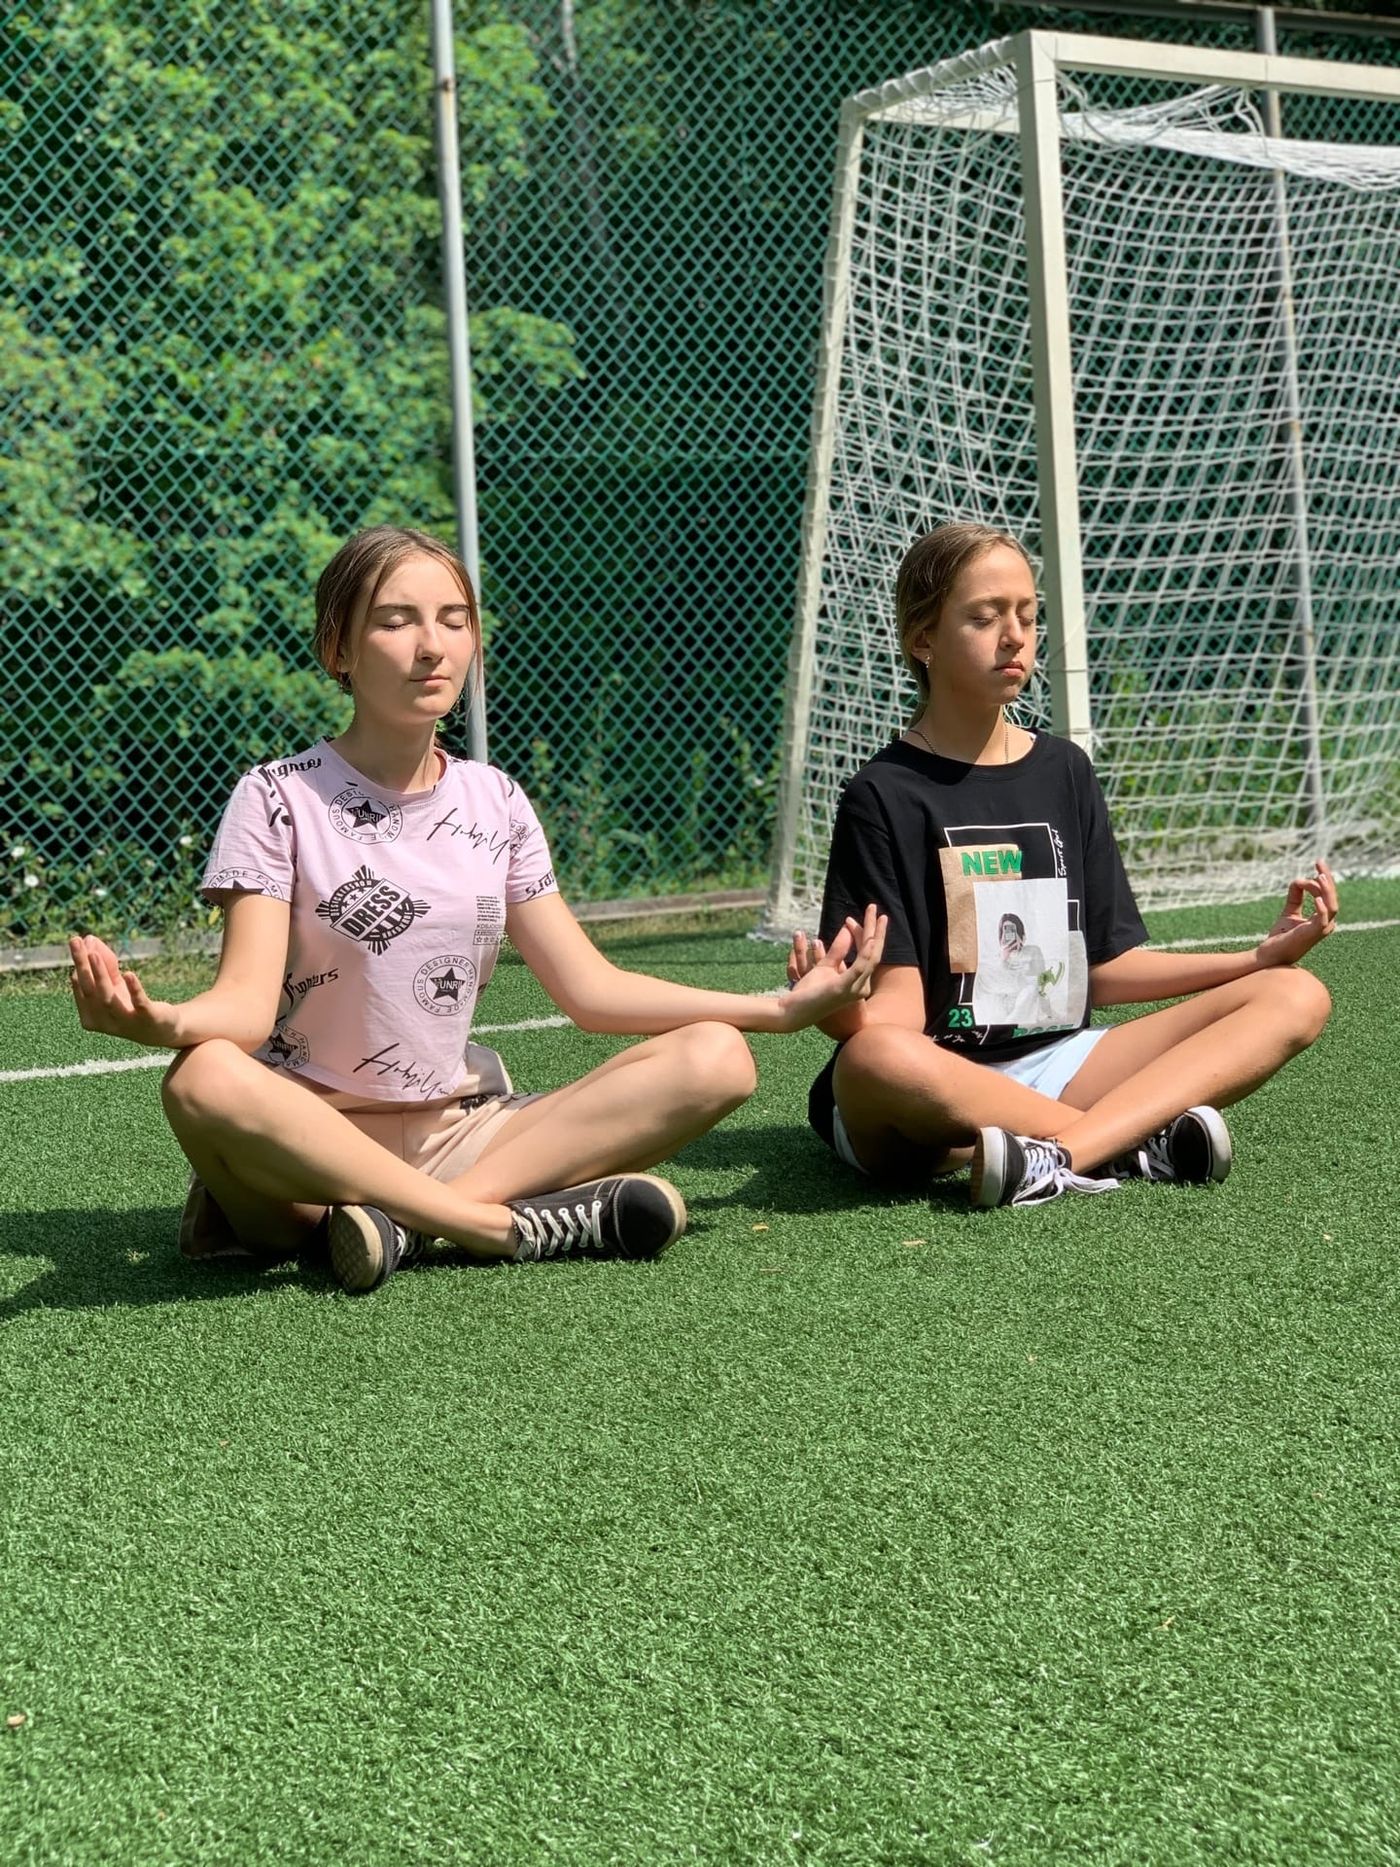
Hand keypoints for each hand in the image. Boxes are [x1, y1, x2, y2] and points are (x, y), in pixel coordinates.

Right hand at [68, 935, 179, 1047]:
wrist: (159, 1030)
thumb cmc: (130, 1005)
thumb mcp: (115, 984)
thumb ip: (104, 963)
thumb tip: (89, 938)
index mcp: (90, 1015)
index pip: (81, 987)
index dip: (79, 963)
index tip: (77, 941)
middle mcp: (104, 1022)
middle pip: (90, 990)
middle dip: (82, 965)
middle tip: (75, 941)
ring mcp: (125, 1022)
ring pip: (107, 999)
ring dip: (100, 975)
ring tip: (94, 954)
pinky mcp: (147, 1019)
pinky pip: (139, 1004)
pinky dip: (134, 989)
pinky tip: (129, 974)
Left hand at [781, 904, 886, 1028]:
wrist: (793, 1011)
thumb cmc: (808, 993)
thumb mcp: (824, 967)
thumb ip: (837, 951)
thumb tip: (847, 929)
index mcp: (857, 981)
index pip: (866, 953)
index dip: (864, 933)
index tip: (855, 917)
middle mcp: (861, 986)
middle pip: (873, 953)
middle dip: (876, 930)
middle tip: (876, 908)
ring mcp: (854, 989)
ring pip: (870, 957)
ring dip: (874, 934)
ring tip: (876, 916)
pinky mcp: (843, 988)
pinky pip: (860, 967)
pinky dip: (866, 952)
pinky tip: (870, 938)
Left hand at [1254, 862, 1337, 968]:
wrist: (1269, 954)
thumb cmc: (1281, 936)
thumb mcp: (1289, 911)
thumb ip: (1295, 896)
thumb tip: (1298, 880)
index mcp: (1322, 919)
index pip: (1327, 896)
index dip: (1323, 879)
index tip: (1314, 866)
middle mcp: (1325, 924)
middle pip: (1332, 897)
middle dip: (1327, 879)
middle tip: (1320, 862)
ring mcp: (1320, 930)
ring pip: (1332, 906)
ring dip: (1327, 890)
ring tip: (1320, 875)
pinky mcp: (1312, 934)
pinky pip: (1323, 919)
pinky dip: (1321, 907)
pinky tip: (1316, 898)